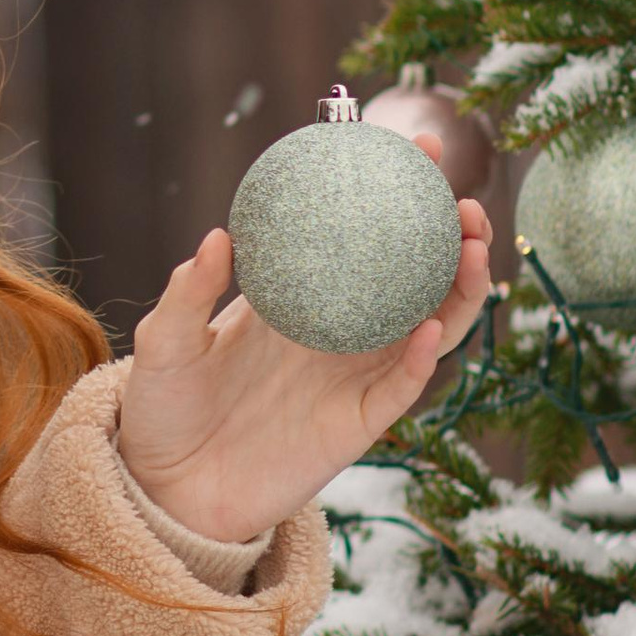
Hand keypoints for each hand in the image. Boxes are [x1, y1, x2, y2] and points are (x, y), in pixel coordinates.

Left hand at [116, 164, 492, 554]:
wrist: (165, 487)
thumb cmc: (163, 406)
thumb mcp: (166, 339)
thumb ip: (189, 291)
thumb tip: (217, 238)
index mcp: (299, 298)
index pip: (358, 236)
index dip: (392, 195)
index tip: (415, 148)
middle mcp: (337, 332)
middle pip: (414, 276)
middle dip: (449, 235)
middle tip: (459, 198)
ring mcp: (352, 378)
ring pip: (427, 327)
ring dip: (458, 289)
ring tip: (472, 245)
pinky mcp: (357, 425)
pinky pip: (401, 389)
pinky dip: (423, 360)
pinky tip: (434, 328)